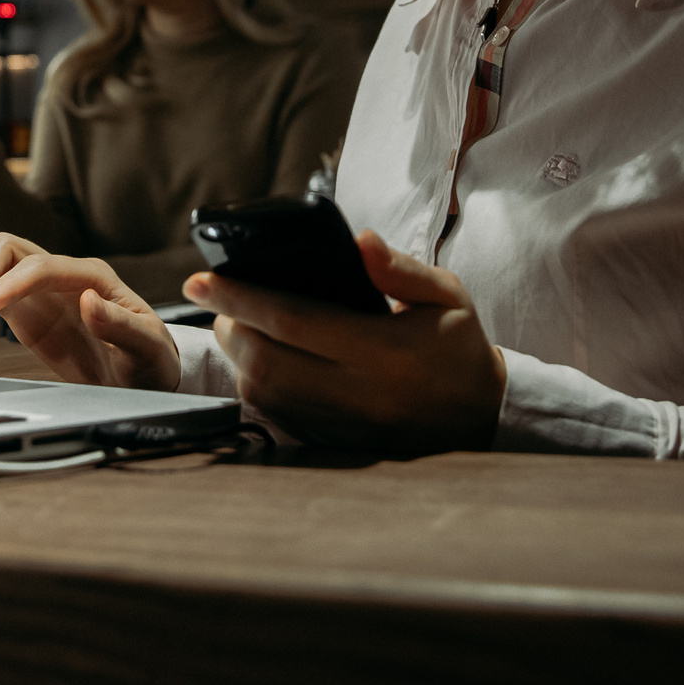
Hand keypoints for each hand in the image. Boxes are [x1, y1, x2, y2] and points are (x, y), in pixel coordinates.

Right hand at [0, 232, 180, 390]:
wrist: (145, 378)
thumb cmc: (151, 361)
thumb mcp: (146, 348)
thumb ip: (120, 325)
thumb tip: (88, 300)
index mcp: (93, 277)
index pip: (39, 266)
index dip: (7, 284)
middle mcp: (65, 276)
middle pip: (9, 248)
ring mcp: (45, 290)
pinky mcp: (30, 309)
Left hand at [188, 231, 503, 454]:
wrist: (482, 416)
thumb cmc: (458, 346)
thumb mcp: (446, 295)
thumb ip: (400, 268)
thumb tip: (357, 241)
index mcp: (385, 351)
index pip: (293, 320)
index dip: (241, 297)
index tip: (201, 278)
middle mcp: (359, 394)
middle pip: (266, 361)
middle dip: (229, 326)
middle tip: (219, 299)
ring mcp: (344, 426)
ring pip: (264, 394)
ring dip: (237, 358)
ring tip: (236, 325)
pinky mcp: (336, 444)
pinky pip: (278, 417)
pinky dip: (256, 386)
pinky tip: (259, 361)